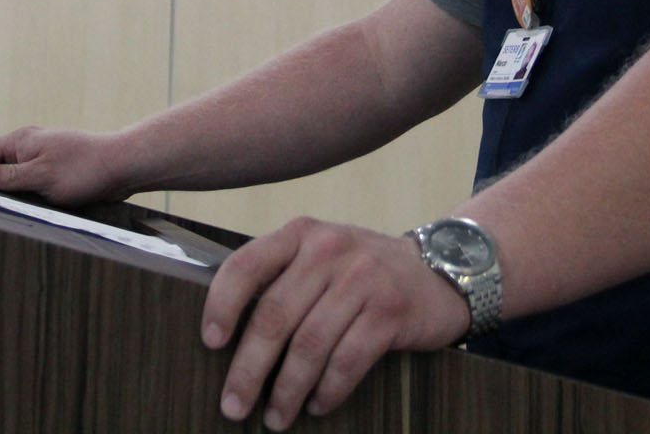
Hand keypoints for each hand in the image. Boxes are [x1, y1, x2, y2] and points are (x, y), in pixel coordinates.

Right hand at [0, 125, 127, 204]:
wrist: (121, 167)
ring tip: (3, 213)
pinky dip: (28, 195)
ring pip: (15, 178)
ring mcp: (43, 158)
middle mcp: (29, 146)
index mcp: (21, 141)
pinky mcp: (56, 171)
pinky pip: (33, 183)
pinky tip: (28, 211)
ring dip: (11, 193)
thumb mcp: (41, 176)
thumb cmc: (83, 169)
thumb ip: (8, 176)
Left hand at [200, 217, 470, 428]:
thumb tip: (227, 336)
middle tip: (233, 405)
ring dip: (287, 390)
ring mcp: (364, 279)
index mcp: (302, 234)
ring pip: (310, 345)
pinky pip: (347, 361)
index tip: (210, 343)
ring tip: (275, 418)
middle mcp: (330, 250)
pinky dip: (328, 390)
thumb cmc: (363, 271)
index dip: (222, 304)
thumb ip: (282, 278)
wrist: (439, 271)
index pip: (247, 265)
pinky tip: (316, 405)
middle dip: (249, 369)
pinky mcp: (391, 312)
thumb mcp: (322, 256)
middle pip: (275, 316)